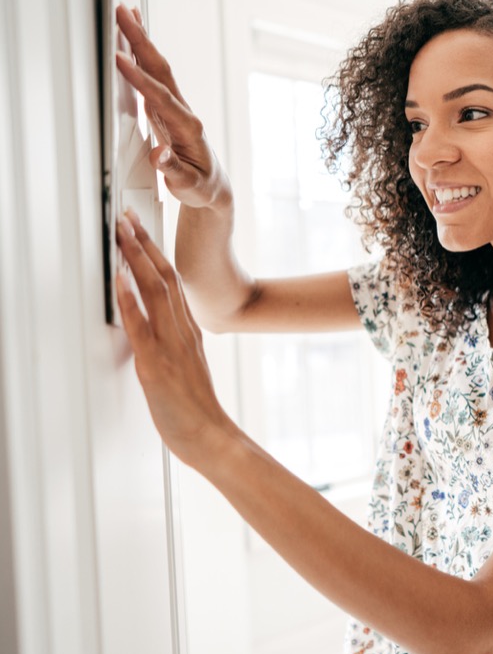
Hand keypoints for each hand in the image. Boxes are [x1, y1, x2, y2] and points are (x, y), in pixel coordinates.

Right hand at [115, 4, 231, 209]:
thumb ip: (173, 170)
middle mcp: (184, 113)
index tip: (120, 59)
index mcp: (189, 128)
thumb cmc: (200, 186)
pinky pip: (153, 77)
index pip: (161, 97)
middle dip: (142, 40)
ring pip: (157, 68)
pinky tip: (132, 42)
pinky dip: (142, 56)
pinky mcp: (167, 109)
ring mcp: (175, 108)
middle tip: (123, 12)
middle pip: (160, 70)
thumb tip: (160, 156)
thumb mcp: (187, 185)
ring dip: (142, 40)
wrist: (212, 187)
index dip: (140, 78)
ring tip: (127, 14)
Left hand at [115, 208, 239, 468]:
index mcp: (188, 332)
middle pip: (165, 277)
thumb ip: (172, 347)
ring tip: (123, 233)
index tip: (141, 229)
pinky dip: (130, 299)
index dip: (155, 252)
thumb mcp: (185, 370)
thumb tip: (153, 334)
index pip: (172, 281)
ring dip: (136, 259)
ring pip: (155, 292)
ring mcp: (171, 346)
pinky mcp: (156, 365)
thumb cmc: (197, 411)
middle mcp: (182, 332)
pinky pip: (141, 326)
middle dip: (143, 243)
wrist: (212, 437)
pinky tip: (120, 279)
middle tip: (129, 216)